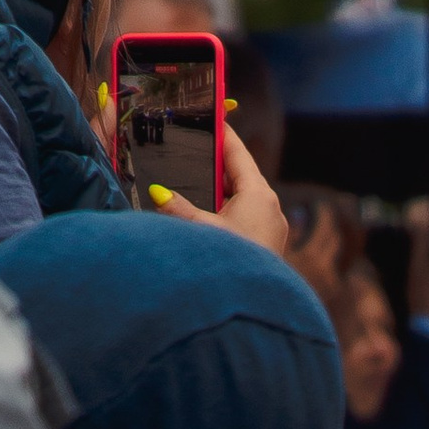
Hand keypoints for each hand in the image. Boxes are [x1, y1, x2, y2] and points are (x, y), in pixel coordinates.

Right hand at [150, 123, 287, 257]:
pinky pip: (244, 217)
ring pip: (241, 197)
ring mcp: (270, 228)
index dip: (221, 133)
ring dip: (218, 191)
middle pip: (239, 174)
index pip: (237, 152)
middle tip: (192, 148)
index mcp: (259, 194)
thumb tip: (158, 193)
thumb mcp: (199, 229)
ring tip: (193, 180)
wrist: (254, 311)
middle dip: (215, 164)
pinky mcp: (265, 246)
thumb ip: (177, 208)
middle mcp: (270, 207)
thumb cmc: (231, 264)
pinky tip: (206, 214)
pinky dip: (225, 210)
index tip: (209, 117)